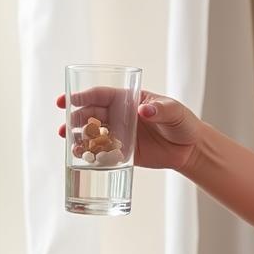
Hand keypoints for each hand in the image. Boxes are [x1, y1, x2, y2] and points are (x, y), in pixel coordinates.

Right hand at [56, 87, 203, 173]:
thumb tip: (144, 110)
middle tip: (64, 128)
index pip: (100, 95)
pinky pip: (101, 153)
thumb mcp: (175, 113)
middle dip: (74, 119)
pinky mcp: (122, 153)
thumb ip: (161, 110)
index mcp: (129, 99)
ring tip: (69, 144)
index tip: (65, 101)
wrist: (190, 149)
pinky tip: (81, 159)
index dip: (81, 97)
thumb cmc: (184, 123)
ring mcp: (119, 134)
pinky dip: (90, 155)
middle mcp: (120, 115)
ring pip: (92, 134)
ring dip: (77, 137)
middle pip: (91, 114)